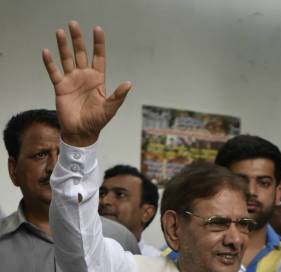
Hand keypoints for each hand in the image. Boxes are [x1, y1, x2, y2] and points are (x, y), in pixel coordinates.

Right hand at [42, 21, 130, 146]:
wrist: (81, 133)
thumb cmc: (97, 122)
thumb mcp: (110, 109)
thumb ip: (118, 96)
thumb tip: (128, 83)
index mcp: (97, 79)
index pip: (98, 57)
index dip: (98, 44)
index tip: (97, 30)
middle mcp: (84, 77)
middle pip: (81, 53)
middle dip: (77, 39)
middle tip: (73, 24)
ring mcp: (72, 80)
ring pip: (67, 59)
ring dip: (63, 46)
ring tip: (60, 32)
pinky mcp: (60, 87)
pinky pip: (54, 72)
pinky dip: (50, 63)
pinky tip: (46, 52)